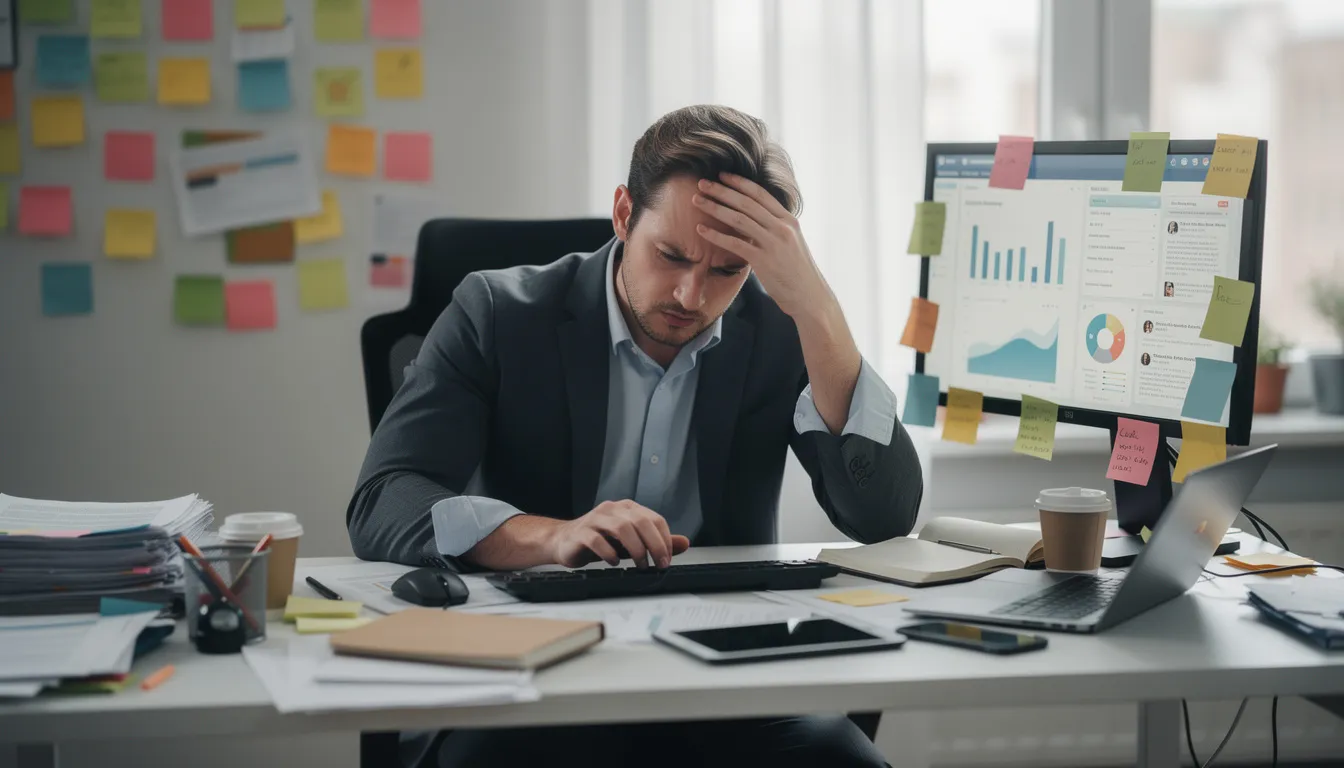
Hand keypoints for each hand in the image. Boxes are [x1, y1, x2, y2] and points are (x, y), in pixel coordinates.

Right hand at [550, 500, 690, 568]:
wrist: (563, 542)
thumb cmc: (600, 541)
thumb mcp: (632, 542)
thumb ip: (656, 541)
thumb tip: (685, 543)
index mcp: (627, 508)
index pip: (654, 519)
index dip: (664, 540)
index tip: (667, 559)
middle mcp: (612, 509)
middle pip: (640, 522)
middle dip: (654, 545)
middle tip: (659, 564)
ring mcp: (595, 519)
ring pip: (621, 528)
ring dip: (636, 550)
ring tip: (640, 566)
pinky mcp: (581, 533)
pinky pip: (598, 541)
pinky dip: (609, 554)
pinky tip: (614, 563)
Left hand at [691, 172, 832, 318]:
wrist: (810, 297)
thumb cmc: (797, 273)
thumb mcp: (790, 244)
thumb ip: (774, 230)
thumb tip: (754, 221)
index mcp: (788, 220)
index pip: (761, 194)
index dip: (739, 183)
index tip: (722, 175)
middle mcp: (782, 228)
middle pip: (747, 202)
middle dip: (722, 190)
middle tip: (702, 183)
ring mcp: (774, 243)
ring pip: (739, 219)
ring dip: (715, 207)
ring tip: (697, 200)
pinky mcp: (764, 261)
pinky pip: (735, 243)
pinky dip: (716, 235)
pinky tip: (700, 230)